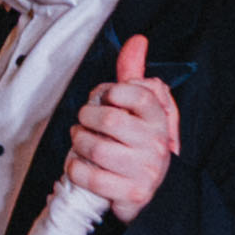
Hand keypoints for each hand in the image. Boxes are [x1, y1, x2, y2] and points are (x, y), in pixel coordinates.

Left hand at [59, 42, 177, 220]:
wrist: (150, 189)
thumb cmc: (138, 142)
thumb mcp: (142, 108)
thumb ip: (134, 76)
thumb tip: (137, 41)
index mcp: (160, 119)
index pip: (138, 94)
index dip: (113, 92)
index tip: (106, 97)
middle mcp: (156, 143)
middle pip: (108, 120)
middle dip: (86, 117)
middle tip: (85, 120)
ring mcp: (144, 170)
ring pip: (94, 147)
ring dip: (77, 142)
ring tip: (80, 141)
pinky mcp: (130, 193)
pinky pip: (87, 176)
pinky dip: (73, 168)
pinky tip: (78, 164)